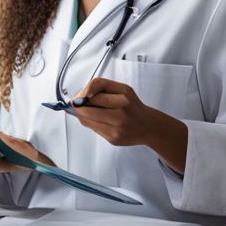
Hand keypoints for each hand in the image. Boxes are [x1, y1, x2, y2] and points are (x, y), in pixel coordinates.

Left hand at [71, 77, 187, 172]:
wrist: (147, 126)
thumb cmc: (132, 106)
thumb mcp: (122, 89)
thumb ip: (101, 86)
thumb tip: (80, 95)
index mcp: (123, 99)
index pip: (93, 94)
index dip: (81, 94)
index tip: (78, 96)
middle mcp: (121, 115)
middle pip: (86, 109)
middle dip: (78, 106)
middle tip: (77, 103)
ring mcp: (117, 129)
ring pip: (86, 120)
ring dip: (82, 115)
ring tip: (87, 110)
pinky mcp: (113, 139)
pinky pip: (93, 129)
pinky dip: (90, 123)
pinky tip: (98, 119)